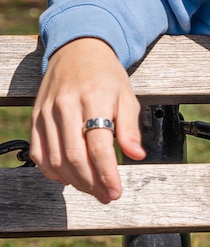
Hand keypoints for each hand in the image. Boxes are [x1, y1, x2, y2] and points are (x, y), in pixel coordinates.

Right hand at [30, 38, 143, 202]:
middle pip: (74, 157)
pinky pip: (38, 152)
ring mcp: (47, 112)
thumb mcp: (127, 96)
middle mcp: (66, 106)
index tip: (116, 191)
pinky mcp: (35, 117)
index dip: (107, 174)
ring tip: (92, 189)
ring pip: (55, 158)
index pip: (98, 146)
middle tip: (106, 196)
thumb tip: (136, 155)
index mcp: (93, 99)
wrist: (77, 50)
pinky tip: (68, 178)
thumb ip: (130, 128)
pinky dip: (51, 171)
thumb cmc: (106, 76)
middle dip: (92, 183)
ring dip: (74, 181)